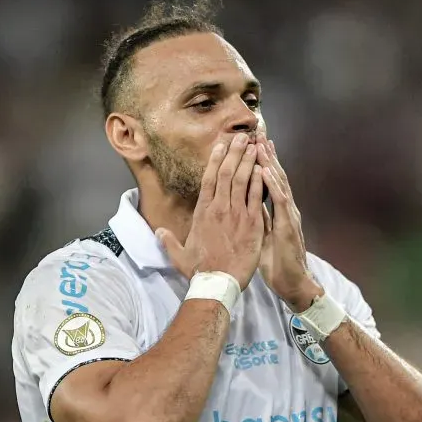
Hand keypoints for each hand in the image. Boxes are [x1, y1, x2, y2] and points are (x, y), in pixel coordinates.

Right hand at [158, 132, 264, 288]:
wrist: (218, 284)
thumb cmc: (199, 271)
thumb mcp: (179, 255)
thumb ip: (169, 241)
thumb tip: (158, 232)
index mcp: (202, 212)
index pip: (208, 179)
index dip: (215, 159)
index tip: (221, 145)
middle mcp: (219, 209)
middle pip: (226, 173)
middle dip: (235, 152)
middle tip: (242, 137)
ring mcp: (236, 215)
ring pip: (242, 180)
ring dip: (248, 161)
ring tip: (254, 145)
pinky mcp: (252, 224)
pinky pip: (256, 197)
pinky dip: (259, 181)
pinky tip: (263, 167)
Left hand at [256, 134, 324, 311]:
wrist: (292, 284)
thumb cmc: (276, 262)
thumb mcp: (261, 236)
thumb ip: (256, 218)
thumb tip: (245, 204)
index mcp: (276, 210)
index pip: (266, 180)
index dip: (259, 161)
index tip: (249, 142)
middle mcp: (284, 208)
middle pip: (274, 175)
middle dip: (265, 153)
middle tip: (256, 131)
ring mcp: (288, 215)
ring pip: (278, 182)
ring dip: (269, 161)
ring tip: (261, 142)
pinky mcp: (287, 226)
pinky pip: (279, 202)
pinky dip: (272, 184)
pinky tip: (265, 170)